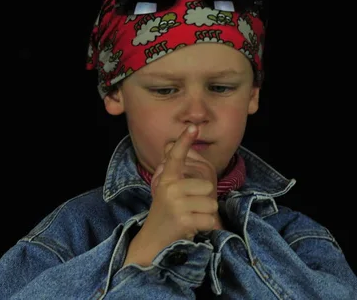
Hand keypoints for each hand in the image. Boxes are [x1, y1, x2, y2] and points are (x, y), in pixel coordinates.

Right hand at [124, 125, 218, 266]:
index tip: (192, 126)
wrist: (154, 239)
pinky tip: (193, 228)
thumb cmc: (166, 210)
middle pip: (207, 186)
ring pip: (211, 203)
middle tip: (191, 207)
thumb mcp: (167, 188)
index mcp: (166, 178)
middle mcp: (169, 188)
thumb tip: (170, 145)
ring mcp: (176, 204)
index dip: (184, 141)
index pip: (176, 156)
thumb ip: (172, 169)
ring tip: (191, 217)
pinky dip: (206, 226)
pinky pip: (210, 219)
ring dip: (206, 214)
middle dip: (205, 199)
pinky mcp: (183, 220)